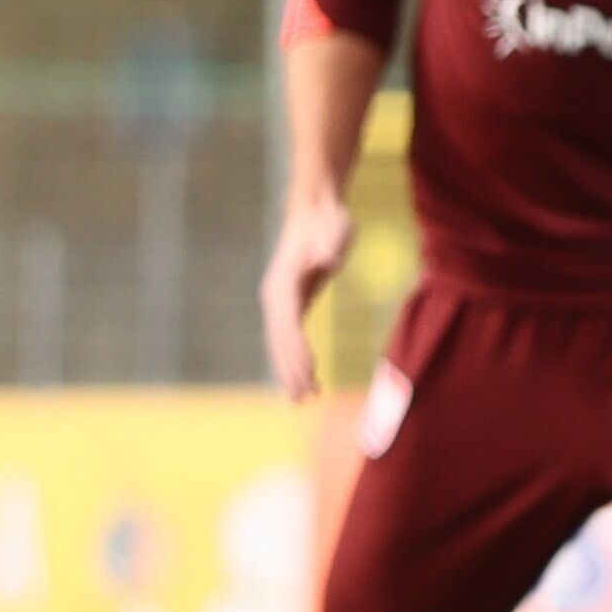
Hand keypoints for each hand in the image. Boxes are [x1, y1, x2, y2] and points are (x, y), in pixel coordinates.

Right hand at [259, 188, 353, 400]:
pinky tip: (305, 379)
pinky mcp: (290, 303)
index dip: (296, 349)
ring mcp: (279, 300)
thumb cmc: (329, 221)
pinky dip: (294, 359)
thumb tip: (327, 260)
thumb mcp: (336, 228)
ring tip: (302, 400)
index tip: (309, 373)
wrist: (316, 211)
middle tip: (305, 399)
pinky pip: (289, 338)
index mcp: (283, 283)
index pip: (287, 324)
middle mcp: (275, 295)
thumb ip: (332, 243)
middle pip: (279, 340)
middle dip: (291, 370)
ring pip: (280, 344)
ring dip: (289, 372)